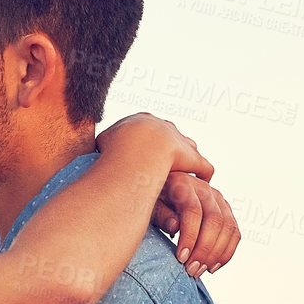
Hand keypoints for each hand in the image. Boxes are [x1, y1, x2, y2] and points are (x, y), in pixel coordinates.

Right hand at [97, 112, 213, 182]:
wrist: (138, 149)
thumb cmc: (117, 147)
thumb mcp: (104, 140)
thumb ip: (105, 144)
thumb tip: (100, 150)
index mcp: (144, 120)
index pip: (147, 129)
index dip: (143, 143)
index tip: (139, 156)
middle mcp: (165, 127)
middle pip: (170, 136)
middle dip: (167, 148)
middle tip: (160, 166)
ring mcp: (180, 141)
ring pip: (188, 148)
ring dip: (185, 160)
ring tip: (182, 175)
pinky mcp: (193, 158)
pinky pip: (203, 167)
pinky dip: (203, 173)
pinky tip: (201, 182)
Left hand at [152, 172, 240, 277]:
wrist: (164, 189)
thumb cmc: (152, 200)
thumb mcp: (148, 205)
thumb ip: (161, 214)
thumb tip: (175, 227)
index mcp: (184, 184)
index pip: (193, 211)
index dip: (190, 237)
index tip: (181, 258)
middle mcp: (205, 189)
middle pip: (214, 220)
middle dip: (204, 249)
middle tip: (191, 270)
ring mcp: (219, 200)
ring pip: (228, 227)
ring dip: (216, 254)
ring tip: (200, 271)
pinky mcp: (226, 211)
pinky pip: (234, 233)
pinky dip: (226, 252)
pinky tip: (213, 267)